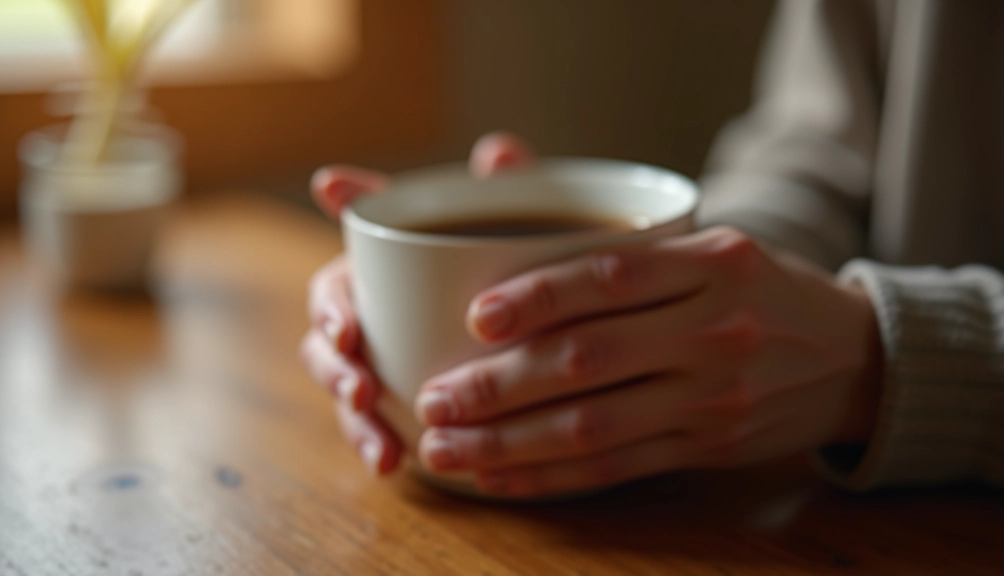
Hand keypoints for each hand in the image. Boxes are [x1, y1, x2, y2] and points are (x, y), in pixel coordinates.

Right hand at [300, 132, 534, 474]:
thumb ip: (506, 186)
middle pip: (327, 342)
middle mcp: (371, 316)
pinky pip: (374, 428)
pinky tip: (393, 464)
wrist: (541, 313)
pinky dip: (377, 445)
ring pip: (344, 390)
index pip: (340, 282)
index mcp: (382, 271)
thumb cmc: (510, 256)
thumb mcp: (515, 221)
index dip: (333, 303)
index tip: (348, 327)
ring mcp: (380, 362)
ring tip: (378, 439)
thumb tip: (497, 154)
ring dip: (351, 416)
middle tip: (362, 387)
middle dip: (334, 367)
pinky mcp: (397, 404)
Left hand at [413, 227, 883, 496]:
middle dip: (499, 386)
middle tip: (432, 398)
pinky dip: (551, 477)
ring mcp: (713, 397)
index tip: (474, 314)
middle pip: (589, 361)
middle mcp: (715, 331)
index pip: (612, 277)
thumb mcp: (706, 239)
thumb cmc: (755, 287)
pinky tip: (498, 479)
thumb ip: (608, 222)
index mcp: (714, 262)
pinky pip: (616, 467)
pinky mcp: (706, 446)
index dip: (539, 297)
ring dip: (509, 443)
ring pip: (594, 426)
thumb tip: (495, 159)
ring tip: (446, 447)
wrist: (854, 358)